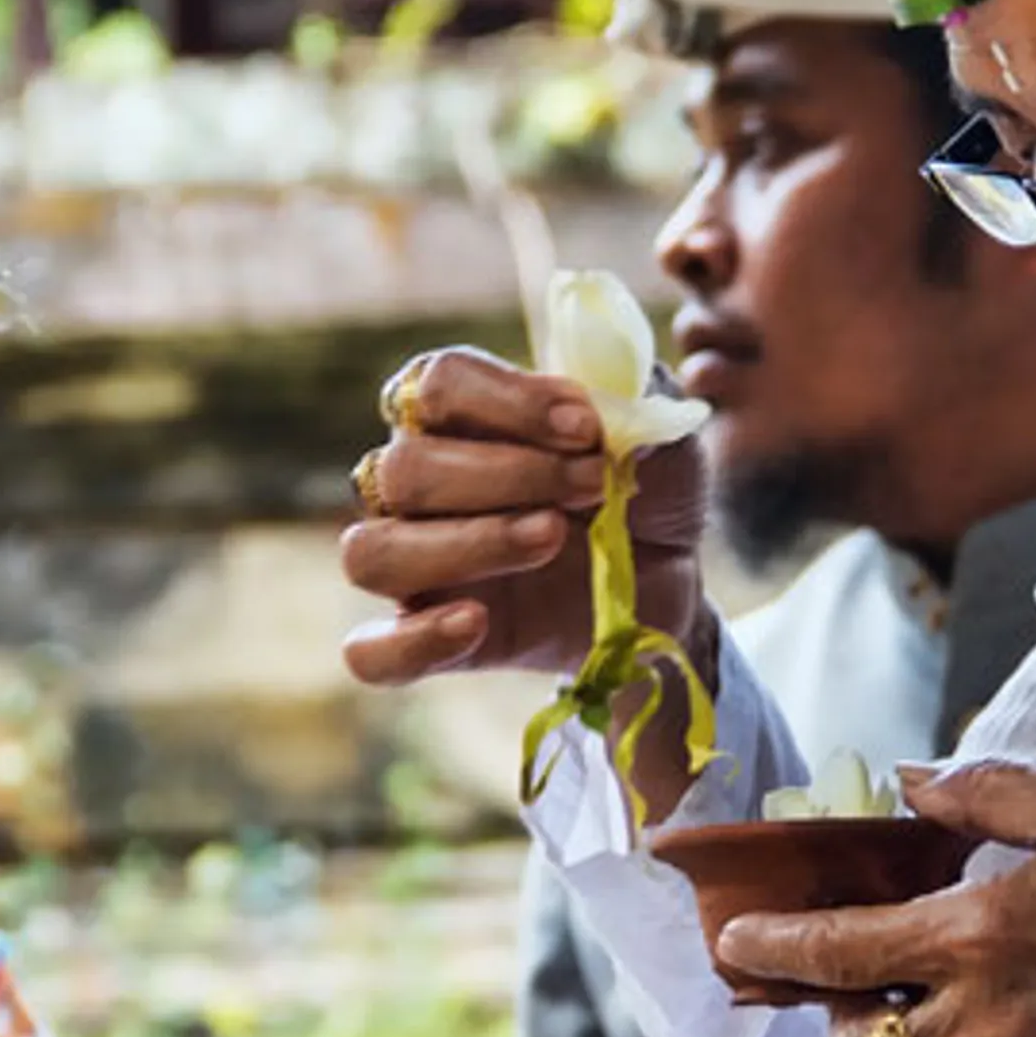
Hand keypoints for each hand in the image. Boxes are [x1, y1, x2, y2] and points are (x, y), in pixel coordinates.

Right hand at [338, 348, 710, 686]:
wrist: (664, 584)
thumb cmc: (643, 493)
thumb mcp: (663, 445)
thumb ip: (636, 419)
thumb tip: (609, 422)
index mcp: (459, 415)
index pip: (437, 384)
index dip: (507, 401)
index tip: (586, 427)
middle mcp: (415, 484)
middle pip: (403, 470)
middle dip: (509, 475)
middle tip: (594, 487)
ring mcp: (415, 565)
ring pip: (372, 553)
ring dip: (466, 544)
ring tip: (550, 539)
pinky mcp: (430, 638)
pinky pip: (371, 653)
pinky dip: (411, 642)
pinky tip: (476, 623)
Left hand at [710, 761, 1035, 1036]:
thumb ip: (981, 797)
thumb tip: (910, 785)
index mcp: (979, 937)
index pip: (838, 956)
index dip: (773, 951)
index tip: (735, 946)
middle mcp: (989, 1020)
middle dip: (834, 1026)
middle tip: (849, 977)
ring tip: (923, 997)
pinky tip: (1000, 1015)